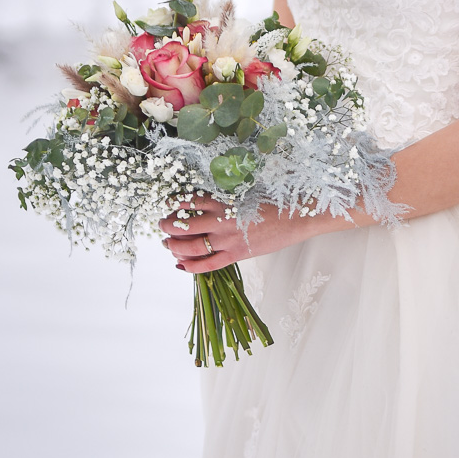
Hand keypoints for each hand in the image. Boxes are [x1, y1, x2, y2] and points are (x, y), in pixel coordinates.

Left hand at [160, 196, 321, 271]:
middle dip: (168, 226)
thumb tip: (208, 198)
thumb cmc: (275, 201)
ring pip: (191, 247)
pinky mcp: (236, 255)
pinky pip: (207, 265)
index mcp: (224, 200)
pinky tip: (179, 265)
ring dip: (174, 246)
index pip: (189, 201)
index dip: (174, 204)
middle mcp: (221, 220)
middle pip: (184, 225)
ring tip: (166, 243)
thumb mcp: (247, 191)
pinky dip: (190, 266)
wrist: (297, 216)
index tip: (168, 205)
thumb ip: (226, 196)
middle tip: (162, 225)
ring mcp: (228, 239)